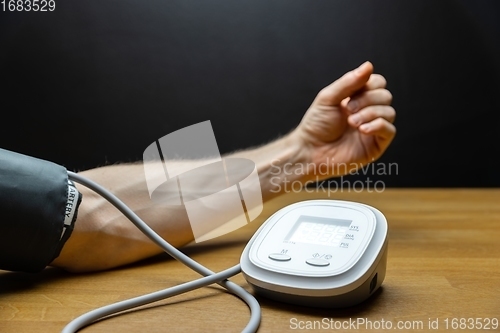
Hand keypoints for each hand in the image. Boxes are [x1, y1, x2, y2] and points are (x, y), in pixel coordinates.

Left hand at [291, 61, 395, 180]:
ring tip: (352, 122)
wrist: (311, 150)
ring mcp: (374, 128)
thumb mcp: (329, 97)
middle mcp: (368, 111)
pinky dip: (377, 126)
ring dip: (370, 113)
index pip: (378, 83)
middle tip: (348, 109)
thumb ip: (349, 81)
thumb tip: (369, 65)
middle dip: (367, 100)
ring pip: (389, 112)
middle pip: (385, 95)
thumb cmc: (316, 125)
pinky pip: (390, 130)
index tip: (350, 94)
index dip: (369, 84)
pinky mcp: (376, 145)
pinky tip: (362, 130)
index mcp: (358, 98)